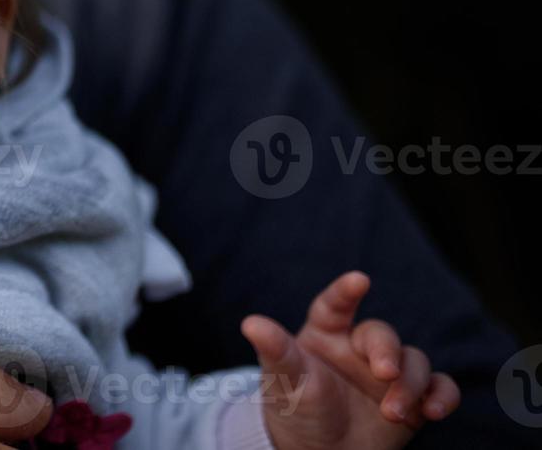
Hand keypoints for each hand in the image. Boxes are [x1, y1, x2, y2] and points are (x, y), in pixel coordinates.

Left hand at [242, 271, 459, 449]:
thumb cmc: (296, 408)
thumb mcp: (285, 380)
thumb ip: (275, 350)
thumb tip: (250, 322)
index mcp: (325, 333)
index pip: (334, 306)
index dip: (345, 292)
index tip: (359, 280)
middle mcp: (359, 347)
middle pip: (382, 335)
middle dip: (387, 352)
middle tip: (384, 373)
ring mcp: (389, 372)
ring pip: (414, 361)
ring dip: (410, 383)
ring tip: (392, 412)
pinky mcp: (413, 398)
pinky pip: (439, 386)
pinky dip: (443, 395)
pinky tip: (434, 410)